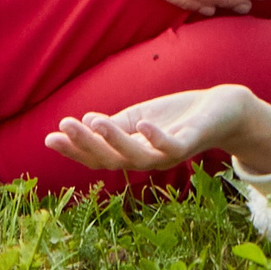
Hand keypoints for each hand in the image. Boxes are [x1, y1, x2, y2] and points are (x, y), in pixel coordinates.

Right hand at [48, 84, 270, 176]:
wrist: (220, 109)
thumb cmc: (177, 116)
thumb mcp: (138, 117)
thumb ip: (115, 125)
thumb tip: (84, 123)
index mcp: (132, 153)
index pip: (98, 156)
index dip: (74, 149)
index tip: (50, 136)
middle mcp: (147, 160)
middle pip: (111, 160)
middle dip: (85, 145)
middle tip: (64, 126)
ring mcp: (168, 154)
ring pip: (136, 157)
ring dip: (114, 141)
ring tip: (94, 122)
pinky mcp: (190, 144)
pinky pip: (171, 146)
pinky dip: (156, 137)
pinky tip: (142, 122)